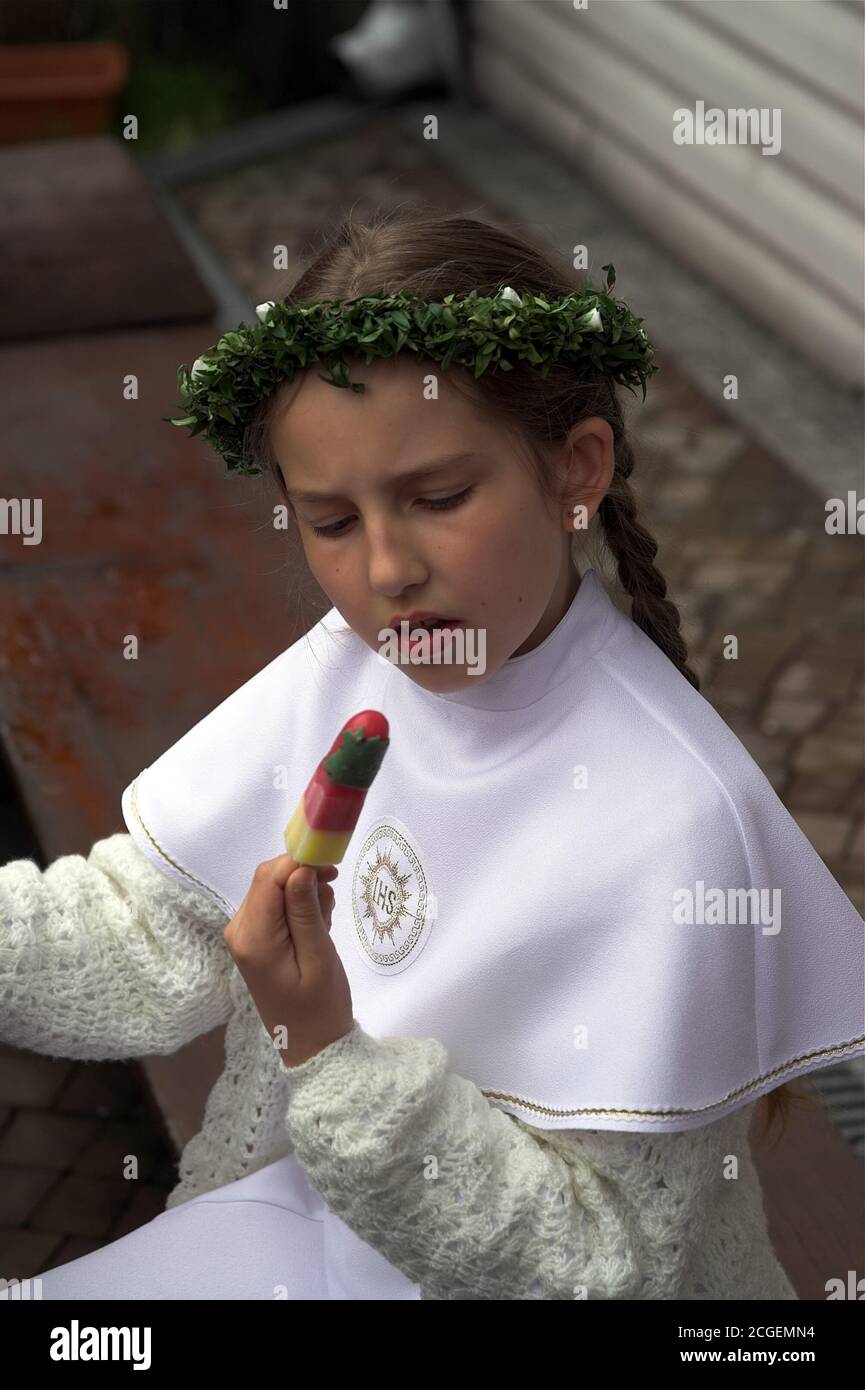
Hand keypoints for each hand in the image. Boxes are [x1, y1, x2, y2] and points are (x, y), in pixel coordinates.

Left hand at [223, 853, 353, 1068]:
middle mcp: (239, 931)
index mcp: (252, 937)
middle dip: (303, 879)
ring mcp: (244, 936)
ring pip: (274, 890)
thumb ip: (305, 911)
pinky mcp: (254, 940)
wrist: (311, 1046)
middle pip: (269, 880)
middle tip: (333, 901)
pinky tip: (315, 928)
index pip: (269, 878)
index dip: (299, 863)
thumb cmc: (320, 1006)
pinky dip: (298, 908)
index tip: (332, 867)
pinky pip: (275, 907)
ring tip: (325, 923)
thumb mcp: (319, 957)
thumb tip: (299, 869)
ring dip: (304, 895)